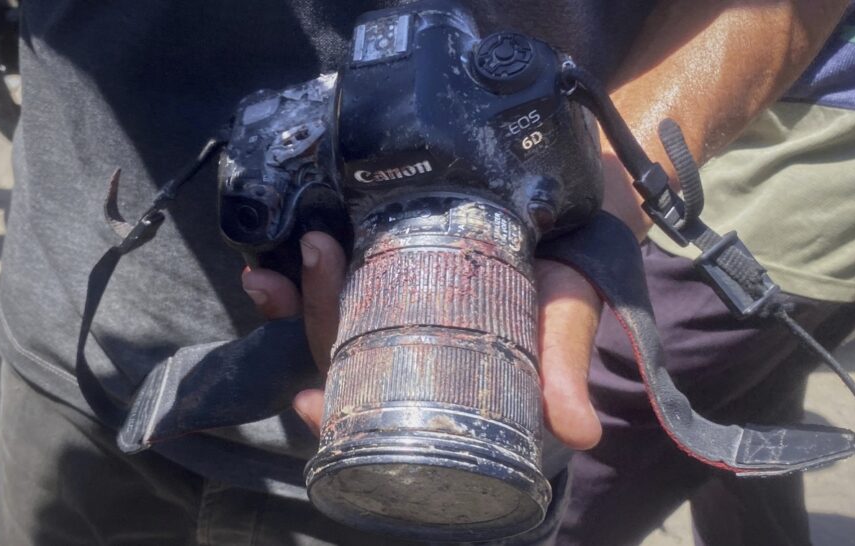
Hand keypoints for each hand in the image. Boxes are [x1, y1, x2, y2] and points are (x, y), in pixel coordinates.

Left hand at [241, 232, 603, 449]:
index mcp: (435, 382)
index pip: (376, 407)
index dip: (338, 410)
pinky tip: (272, 254)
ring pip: (323, 315)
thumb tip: (582, 433)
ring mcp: (386, 308)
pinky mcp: (382, 266)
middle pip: (338, 351)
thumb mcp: (563, 329)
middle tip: (321, 259)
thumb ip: (562, 377)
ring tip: (298, 251)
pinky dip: (298, 269)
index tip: (306, 401)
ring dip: (296, 294)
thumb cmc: (559, 293)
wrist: (563, 233)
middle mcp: (402, 352)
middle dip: (313, 317)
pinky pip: (331, 274)